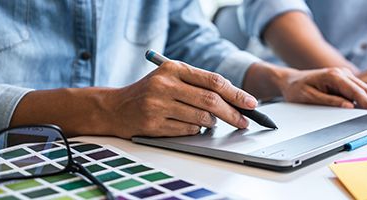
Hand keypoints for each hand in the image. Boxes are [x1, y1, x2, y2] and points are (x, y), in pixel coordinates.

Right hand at [103, 61, 257, 137]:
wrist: (114, 107)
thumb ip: (199, 84)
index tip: (251, 103)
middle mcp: (165, 84)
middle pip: (210, 101)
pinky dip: (196, 130)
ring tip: (211, 121)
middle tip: (244, 121)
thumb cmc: (150, 91)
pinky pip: (188, 131)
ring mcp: (158, 105)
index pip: (214, 81)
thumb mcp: (172, 78)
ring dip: (212, 123)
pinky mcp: (153, 124)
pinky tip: (192, 126)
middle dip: (233, 113)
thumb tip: (236, 99)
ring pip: (201, 118)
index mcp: (174, 69)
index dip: (236, 94)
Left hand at [278, 68, 366, 112]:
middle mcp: (342, 74)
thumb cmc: (296, 89)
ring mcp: (346, 76)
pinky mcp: (347, 82)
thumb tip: (349, 107)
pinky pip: (364, 90)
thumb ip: (330, 102)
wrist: (289, 80)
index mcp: (334, 76)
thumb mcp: (309, 98)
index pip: (356, 92)